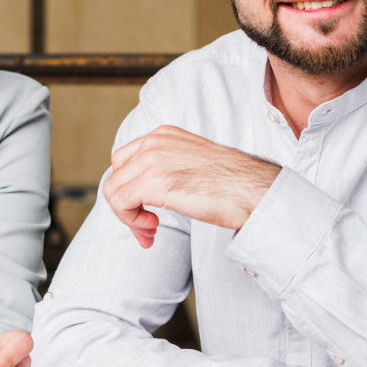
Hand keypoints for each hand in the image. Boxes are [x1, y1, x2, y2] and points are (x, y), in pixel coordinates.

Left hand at [103, 125, 281, 246]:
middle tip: (148, 227)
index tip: (148, 210)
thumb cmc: (231, 184)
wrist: (252, 190)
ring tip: (151, 231)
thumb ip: (168, 169)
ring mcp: (151, 159)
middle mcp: (154, 141)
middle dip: (127, 205)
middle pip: (117, 175)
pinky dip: (131, 221)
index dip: (131, 188)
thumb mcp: (191, 165)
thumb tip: (146, 193)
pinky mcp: (152, 181)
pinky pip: (120, 202)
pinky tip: (153, 228)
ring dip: (128, 217)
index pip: (125, 160)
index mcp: (164, 135)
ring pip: (114, 190)